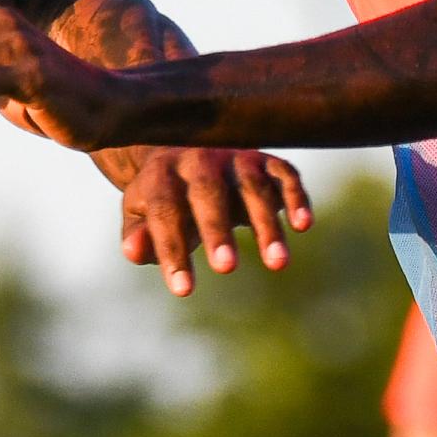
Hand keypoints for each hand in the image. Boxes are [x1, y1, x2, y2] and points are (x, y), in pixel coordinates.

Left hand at [114, 151, 311, 292]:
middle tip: (225, 269)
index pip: (165, 213)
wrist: (184, 146)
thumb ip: (138, 235)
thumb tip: (133, 252)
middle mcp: (199, 159)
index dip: (173, 250)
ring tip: (277, 264)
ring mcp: (235, 156)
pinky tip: (303, 225)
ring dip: (266, 225)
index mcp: (162, 175)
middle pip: (208, 193)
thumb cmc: (162, 196)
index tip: (183, 290)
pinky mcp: (264, 159)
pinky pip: (284, 174)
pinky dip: (296, 197)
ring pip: (253, 187)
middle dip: (217, 231)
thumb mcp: (141, 213)